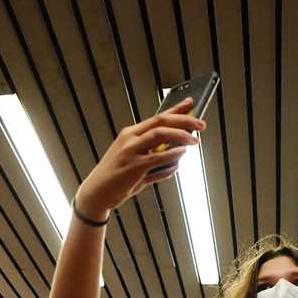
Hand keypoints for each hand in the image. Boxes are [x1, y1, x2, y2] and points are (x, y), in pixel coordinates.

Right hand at [73, 100, 204, 218]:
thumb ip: (156, 160)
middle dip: (184, 120)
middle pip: (162, 121)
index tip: (191, 104)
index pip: (158, 117)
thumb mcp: (136, 163)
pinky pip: (158, 157)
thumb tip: (178, 158)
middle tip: (201, 124)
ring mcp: (131, 151)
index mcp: (131, 134)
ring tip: (194, 140)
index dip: (176, 109)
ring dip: (181, 135)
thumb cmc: (116, 179)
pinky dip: (172, 154)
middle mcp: (130, 138)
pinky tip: (181, 154)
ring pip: (161, 134)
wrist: (96, 193)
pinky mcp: (133, 166)